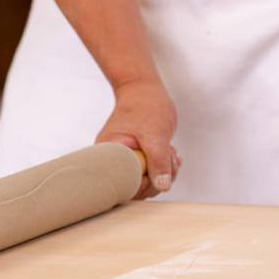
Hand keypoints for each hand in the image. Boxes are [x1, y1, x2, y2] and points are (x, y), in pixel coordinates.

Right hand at [96, 78, 180, 198]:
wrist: (143, 89)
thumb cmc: (144, 105)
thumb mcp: (155, 134)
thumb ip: (159, 162)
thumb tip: (163, 186)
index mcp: (108, 155)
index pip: (123, 185)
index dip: (145, 183)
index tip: (160, 167)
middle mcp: (112, 161)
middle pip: (133, 189)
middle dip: (157, 178)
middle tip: (170, 158)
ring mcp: (124, 161)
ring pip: (143, 183)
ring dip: (163, 173)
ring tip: (171, 154)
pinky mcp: (134, 160)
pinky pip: (148, 174)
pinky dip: (162, 168)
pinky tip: (171, 156)